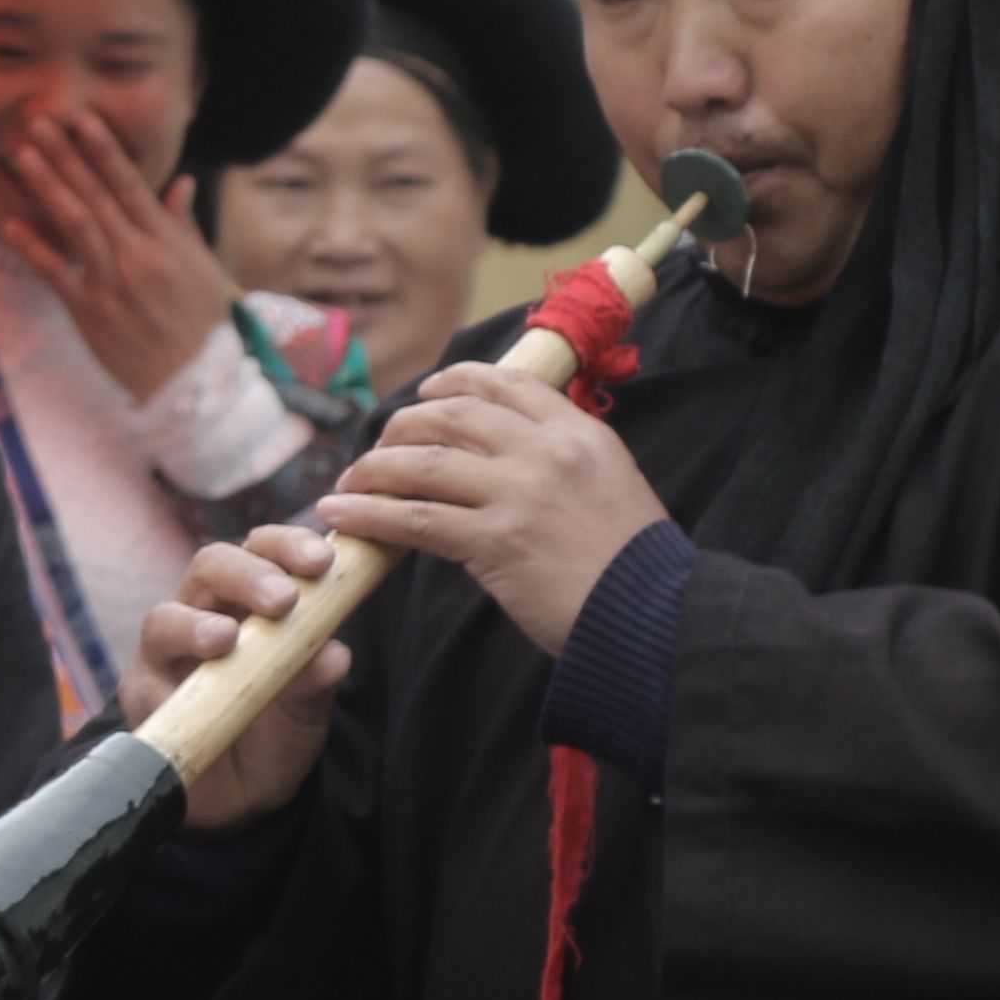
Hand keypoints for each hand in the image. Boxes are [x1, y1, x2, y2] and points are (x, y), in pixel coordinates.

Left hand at [0, 107, 235, 405]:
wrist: (193, 382)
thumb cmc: (202, 324)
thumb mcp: (203, 269)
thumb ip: (183, 224)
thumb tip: (180, 181)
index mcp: (167, 241)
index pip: (130, 185)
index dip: (104, 150)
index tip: (82, 119)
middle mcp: (138, 254)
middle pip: (96, 196)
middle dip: (66, 156)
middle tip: (38, 122)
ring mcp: (111, 282)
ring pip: (75, 224)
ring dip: (47, 186)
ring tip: (21, 156)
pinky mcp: (89, 312)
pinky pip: (56, 274)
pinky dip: (33, 247)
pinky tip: (10, 223)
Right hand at [123, 528, 347, 824]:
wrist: (239, 801)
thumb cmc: (273, 735)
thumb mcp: (307, 710)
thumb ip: (317, 677)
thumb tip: (334, 653)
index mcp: (251, 603)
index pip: (263, 552)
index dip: (288, 545)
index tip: (323, 559)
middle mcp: (204, 614)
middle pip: (211, 567)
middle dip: (247, 573)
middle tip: (284, 598)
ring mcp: (167, 651)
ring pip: (166, 615)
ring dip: (198, 623)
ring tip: (227, 639)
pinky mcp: (141, 691)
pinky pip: (146, 669)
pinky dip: (171, 666)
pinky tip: (198, 670)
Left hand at [313, 365, 670, 657]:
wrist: (657, 615)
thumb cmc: (633, 565)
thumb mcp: (611, 485)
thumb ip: (562, 462)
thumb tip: (501, 459)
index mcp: (579, 433)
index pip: (505, 385)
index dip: (454, 383)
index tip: (425, 393)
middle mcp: (547, 451)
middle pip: (452, 416)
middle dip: (403, 427)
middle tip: (379, 449)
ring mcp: (520, 493)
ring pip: (425, 462)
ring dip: (375, 470)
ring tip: (347, 484)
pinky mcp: (496, 541)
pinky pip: (416, 519)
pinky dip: (370, 514)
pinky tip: (342, 515)